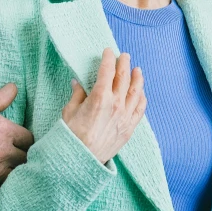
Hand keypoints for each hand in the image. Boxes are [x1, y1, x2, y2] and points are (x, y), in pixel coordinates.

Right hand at [0, 84, 33, 195]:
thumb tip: (14, 87)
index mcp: (6, 130)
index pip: (28, 139)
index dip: (23, 140)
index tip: (17, 142)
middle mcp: (5, 152)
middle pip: (26, 158)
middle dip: (21, 157)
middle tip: (13, 157)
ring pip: (17, 175)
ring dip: (14, 173)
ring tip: (7, 171)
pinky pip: (3, 189)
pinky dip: (2, 186)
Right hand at [61, 48, 145, 163]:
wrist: (81, 159)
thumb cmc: (72, 136)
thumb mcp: (69, 111)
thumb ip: (77, 95)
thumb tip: (77, 83)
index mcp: (100, 97)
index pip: (107, 71)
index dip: (108, 59)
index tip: (108, 52)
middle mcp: (116, 104)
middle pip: (123, 78)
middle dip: (124, 64)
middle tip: (124, 56)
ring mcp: (125, 116)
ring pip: (136, 91)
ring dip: (137, 78)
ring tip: (137, 70)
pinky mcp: (129, 128)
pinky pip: (140, 109)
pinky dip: (142, 97)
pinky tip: (141, 92)